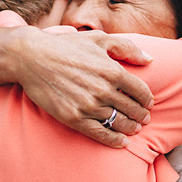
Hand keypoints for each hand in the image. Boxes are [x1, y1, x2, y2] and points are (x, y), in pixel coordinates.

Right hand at [11, 28, 153, 147]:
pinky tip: (122, 142)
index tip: (148, 103)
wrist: (31, 57)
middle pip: (132, 109)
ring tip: (134, 129)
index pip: (141, 91)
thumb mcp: (98, 39)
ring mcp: (88, 105)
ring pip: (118, 122)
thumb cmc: (66, 46)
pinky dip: (114, 140)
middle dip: (141, 115)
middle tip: (144, 119)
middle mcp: (103, 89)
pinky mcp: (73, 117)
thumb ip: (126, 48)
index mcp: (112, 70)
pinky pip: (100, 133)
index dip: (147, 100)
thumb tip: (150, 59)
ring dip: (130, 128)